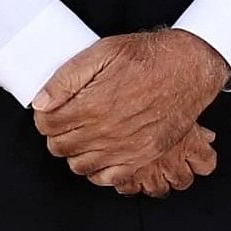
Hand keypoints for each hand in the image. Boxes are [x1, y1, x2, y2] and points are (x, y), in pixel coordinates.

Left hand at [35, 29, 230, 190]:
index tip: (51, 110)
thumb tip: (41, 102)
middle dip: (57, 133)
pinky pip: (108, 178)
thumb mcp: (103, 52)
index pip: (47, 124)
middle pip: (60, 146)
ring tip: (83, 135)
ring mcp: (125, 148)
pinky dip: (98, 170)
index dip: (44, 116)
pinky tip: (100, 152)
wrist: (189, 67)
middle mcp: (107, 131)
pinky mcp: (142, 157)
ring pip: (79, 165)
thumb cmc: (148, 57)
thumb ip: (67, 77)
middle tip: (66, 120)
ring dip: (75, 152)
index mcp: (92, 104)